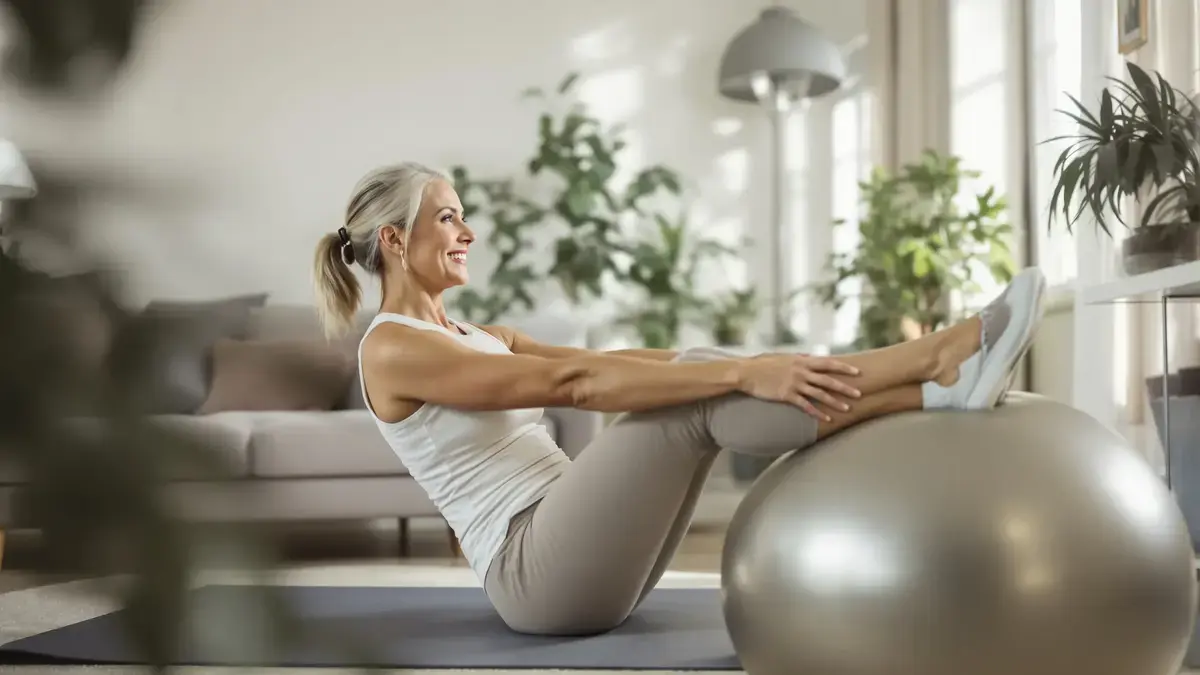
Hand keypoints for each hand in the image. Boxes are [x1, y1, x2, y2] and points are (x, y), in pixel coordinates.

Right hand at [735, 354, 861, 420]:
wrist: (746, 373)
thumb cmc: (763, 363)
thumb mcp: (783, 356)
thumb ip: (799, 357)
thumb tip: (810, 356)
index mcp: (801, 360)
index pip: (827, 363)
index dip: (843, 368)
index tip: (857, 372)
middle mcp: (801, 371)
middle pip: (828, 380)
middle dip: (845, 387)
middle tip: (859, 393)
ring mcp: (794, 383)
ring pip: (820, 394)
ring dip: (835, 402)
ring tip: (848, 409)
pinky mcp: (786, 395)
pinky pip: (806, 405)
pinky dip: (818, 413)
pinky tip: (827, 419)